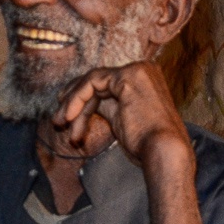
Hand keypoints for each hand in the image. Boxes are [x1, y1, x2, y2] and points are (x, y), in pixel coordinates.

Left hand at [52, 61, 189, 166]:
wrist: (165, 153)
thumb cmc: (149, 146)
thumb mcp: (123, 120)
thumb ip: (108, 106)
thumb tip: (87, 105)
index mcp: (145, 79)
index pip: (105, 83)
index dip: (83, 99)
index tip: (68, 118)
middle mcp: (143, 69)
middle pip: (97, 82)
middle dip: (74, 102)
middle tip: (59, 122)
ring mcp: (136, 71)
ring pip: (91, 82)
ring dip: (72, 105)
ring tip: (61, 124)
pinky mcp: (126, 77)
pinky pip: (91, 83)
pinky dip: (76, 100)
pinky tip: (69, 117)